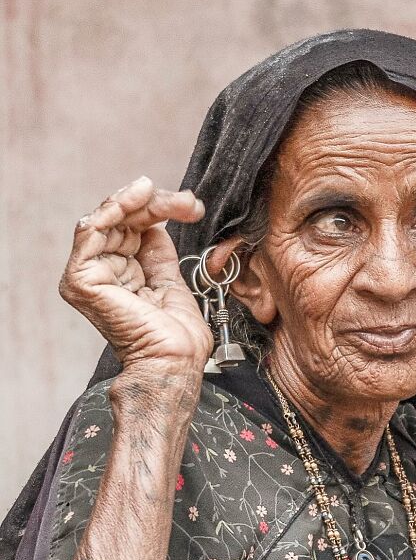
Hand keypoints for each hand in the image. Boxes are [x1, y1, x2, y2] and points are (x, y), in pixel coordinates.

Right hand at [59, 176, 212, 374]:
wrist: (174, 359)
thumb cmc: (176, 336)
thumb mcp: (170, 281)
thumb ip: (157, 253)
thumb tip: (155, 225)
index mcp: (120, 276)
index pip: (130, 229)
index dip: (157, 209)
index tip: (189, 205)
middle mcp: (101, 273)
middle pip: (120, 220)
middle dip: (154, 203)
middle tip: (185, 202)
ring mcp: (88, 276)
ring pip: (106, 219)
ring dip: (141, 203)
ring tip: (172, 201)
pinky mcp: (81, 279)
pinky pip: (90, 231)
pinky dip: (114, 209)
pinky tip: (138, 200)